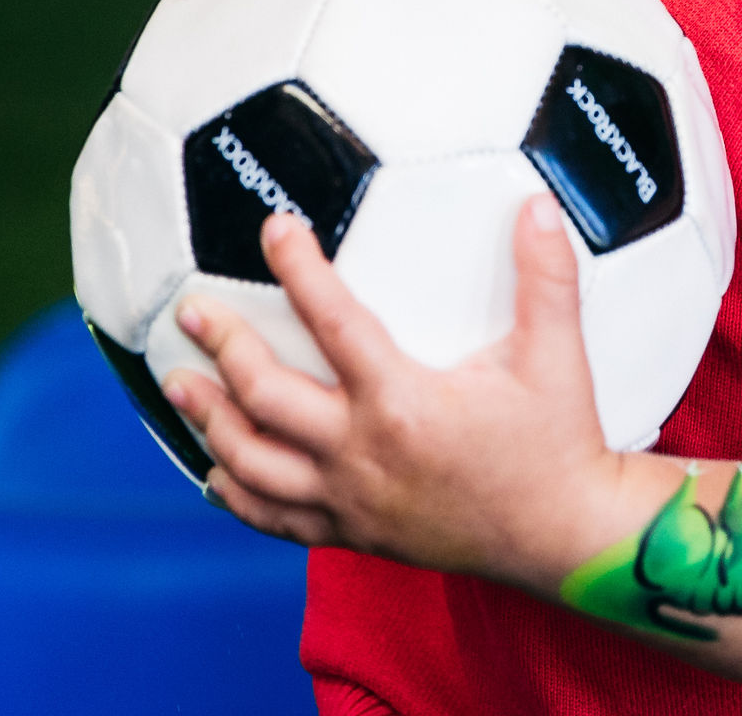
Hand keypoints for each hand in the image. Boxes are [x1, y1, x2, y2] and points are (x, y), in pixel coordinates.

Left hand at [166, 197, 619, 591]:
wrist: (562, 537)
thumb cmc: (557, 444)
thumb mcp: (557, 356)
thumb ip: (547, 277)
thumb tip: (536, 204)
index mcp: (403, 403)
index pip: (332, 322)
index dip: (297, 269)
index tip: (274, 228)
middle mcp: (362, 454)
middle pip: (266, 397)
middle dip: (222, 348)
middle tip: (191, 311)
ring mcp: (351, 501)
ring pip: (254, 464)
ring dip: (210, 421)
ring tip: (179, 384)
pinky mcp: (355, 533)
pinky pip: (276, 521)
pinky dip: (237, 496)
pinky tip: (213, 471)